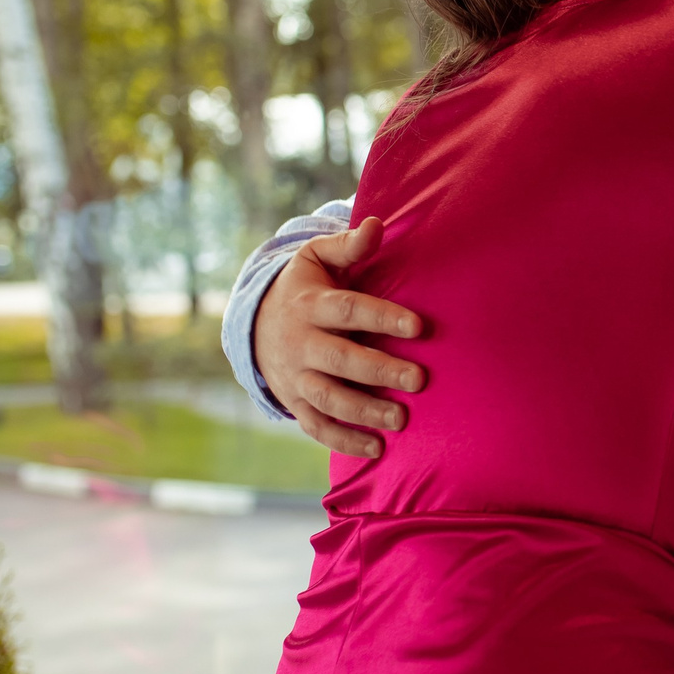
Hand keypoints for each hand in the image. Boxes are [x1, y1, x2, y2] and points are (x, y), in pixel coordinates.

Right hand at [253, 217, 424, 457]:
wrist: (255, 324)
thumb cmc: (305, 288)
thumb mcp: (317, 259)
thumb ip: (349, 246)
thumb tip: (378, 224)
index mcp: (311, 306)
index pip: (349, 311)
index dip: (382, 318)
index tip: (419, 327)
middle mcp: (300, 344)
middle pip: (340, 360)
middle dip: (378, 371)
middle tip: (419, 379)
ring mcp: (295, 377)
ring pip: (328, 398)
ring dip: (363, 412)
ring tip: (401, 419)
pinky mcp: (295, 402)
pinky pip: (317, 426)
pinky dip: (343, 441)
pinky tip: (376, 449)